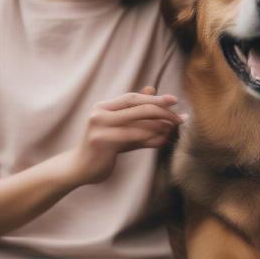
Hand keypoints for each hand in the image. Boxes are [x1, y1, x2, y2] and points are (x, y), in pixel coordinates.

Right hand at [72, 86, 186, 183]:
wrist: (79, 168)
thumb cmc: (102, 148)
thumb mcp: (119, 127)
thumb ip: (135, 111)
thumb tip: (153, 90)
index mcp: (103, 107)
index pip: (133, 97)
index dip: (154, 98)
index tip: (174, 100)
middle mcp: (100, 114)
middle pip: (138, 108)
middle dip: (163, 112)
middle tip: (180, 118)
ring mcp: (100, 128)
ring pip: (139, 125)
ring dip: (161, 127)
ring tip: (174, 130)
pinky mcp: (104, 143)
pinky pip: (134, 139)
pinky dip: (152, 139)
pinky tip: (163, 141)